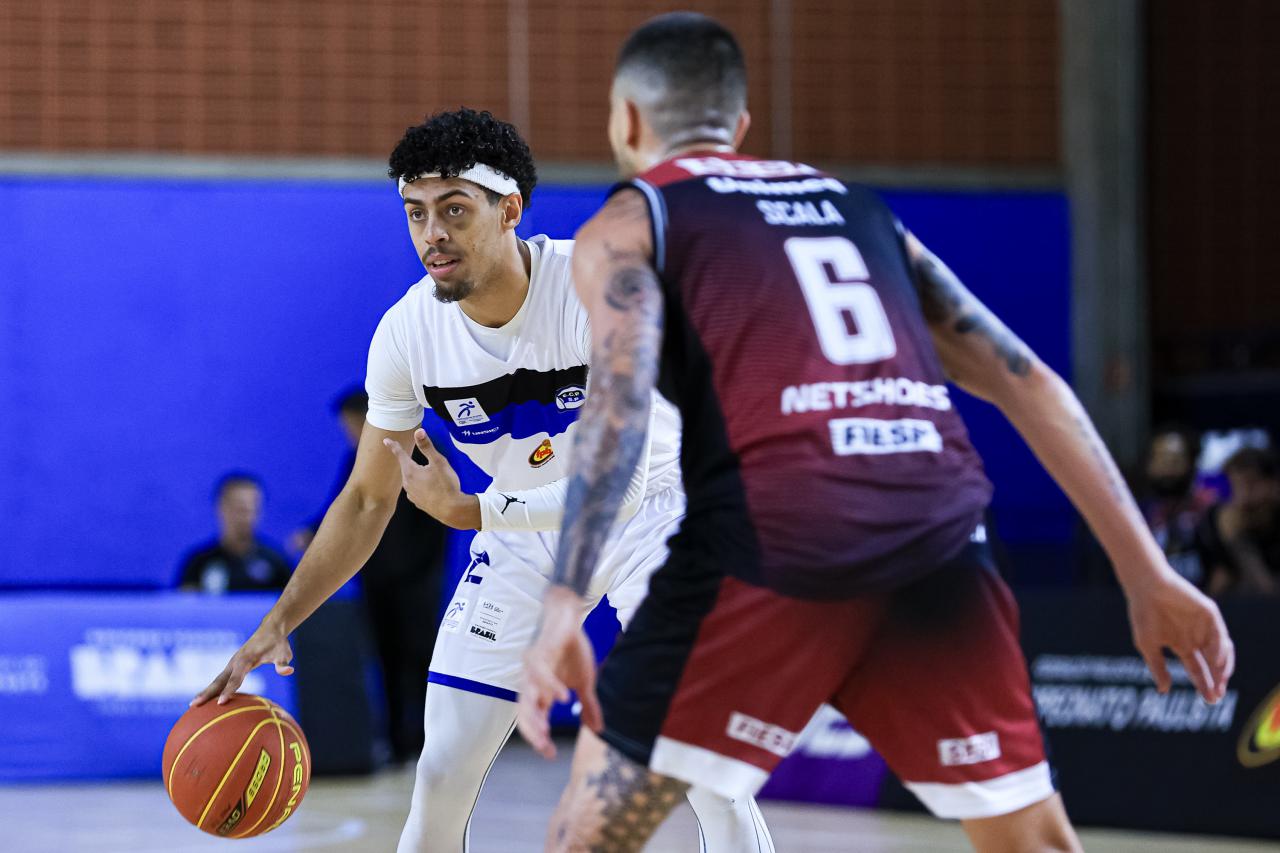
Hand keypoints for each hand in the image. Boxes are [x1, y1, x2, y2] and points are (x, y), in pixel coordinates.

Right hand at [191, 620, 294, 705]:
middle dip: (207, 692)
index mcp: (246, 660)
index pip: (236, 678)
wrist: (271, 629)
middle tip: (194, 705)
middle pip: (219, 680)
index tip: (221, 703)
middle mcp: (235, 662)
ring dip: (205, 691)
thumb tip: (288, 671)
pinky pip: (221, 679)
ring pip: (217, 680)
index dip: (229, 690)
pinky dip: (212, 689)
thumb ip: (283, 663)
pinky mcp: (232, 667)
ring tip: (193, 705)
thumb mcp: (283, 653)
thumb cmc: (278, 643)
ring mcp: (232, 664)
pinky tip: (207, 700)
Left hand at [383, 429, 480, 528]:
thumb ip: (427, 447)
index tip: (386, 441)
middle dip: (414, 463)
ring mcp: (412, 495)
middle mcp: (408, 483)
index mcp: (411, 471)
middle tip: (430, 464)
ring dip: (419, 476)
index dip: (394, 446)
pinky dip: (422, 487)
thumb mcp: (439, 462)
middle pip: (407, 468)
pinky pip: (417, 490)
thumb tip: (418, 431)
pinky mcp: (419, 503)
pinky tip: (433, 488)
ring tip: (434, 477)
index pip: (400, 455)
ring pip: (412, 480)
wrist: (452, 510)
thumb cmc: (446, 484)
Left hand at [517, 586, 601, 759]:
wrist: (570, 620)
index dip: (539, 738)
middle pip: (524, 713)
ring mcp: (534, 669)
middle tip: (545, 747)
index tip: (550, 754)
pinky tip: (564, 699)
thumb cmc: (572, 650)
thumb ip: (588, 706)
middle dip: (533, 732)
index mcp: (541, 692)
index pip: (535, 720)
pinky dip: (551, 687)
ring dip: (535, 716)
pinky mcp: (541, 654)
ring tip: (546, 732)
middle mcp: (532, 683)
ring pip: (527, 696)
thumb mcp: (584, 683)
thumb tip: (598, 729)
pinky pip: (542, 674)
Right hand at [1127, 571, 1234, 703]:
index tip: (1210, 701)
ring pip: (1221, 650)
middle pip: (1212, 664)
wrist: (1145, 587)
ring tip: (1219, 681)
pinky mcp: (1209, 613)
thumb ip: (1157, 667)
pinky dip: (1220, 648)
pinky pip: (1220, 634)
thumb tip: (1164, 690)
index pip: (1197, 669)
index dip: (1204, 685)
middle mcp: (1196, 638)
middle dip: (1216, 681)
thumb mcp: (1148, 646)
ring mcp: (1204, 626)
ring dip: (1222, 667)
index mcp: (1181, 645)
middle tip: (1216, 696)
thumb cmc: (1143, 614)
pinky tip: (1216, 661)